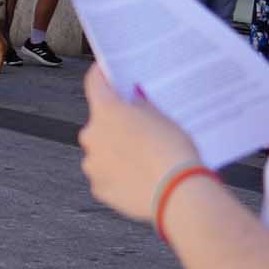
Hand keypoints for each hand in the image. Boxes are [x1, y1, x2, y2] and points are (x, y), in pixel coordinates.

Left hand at [80, 67, 200, 223]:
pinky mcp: (99, 188)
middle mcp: (92, 135)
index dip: (102, 75)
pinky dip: (119, 175)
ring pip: (102, 151)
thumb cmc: (173, 152)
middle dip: (116, 124)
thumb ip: (141, 106)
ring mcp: (93, 163)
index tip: (106, 73)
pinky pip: (106, 175)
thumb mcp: (162, 118)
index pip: (95, 83)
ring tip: (145, 157)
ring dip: (116, 151)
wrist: (177, 194)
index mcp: (106, 111)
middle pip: (100, 122)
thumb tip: (134, 102)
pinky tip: (140, 177)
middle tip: (139, 127)